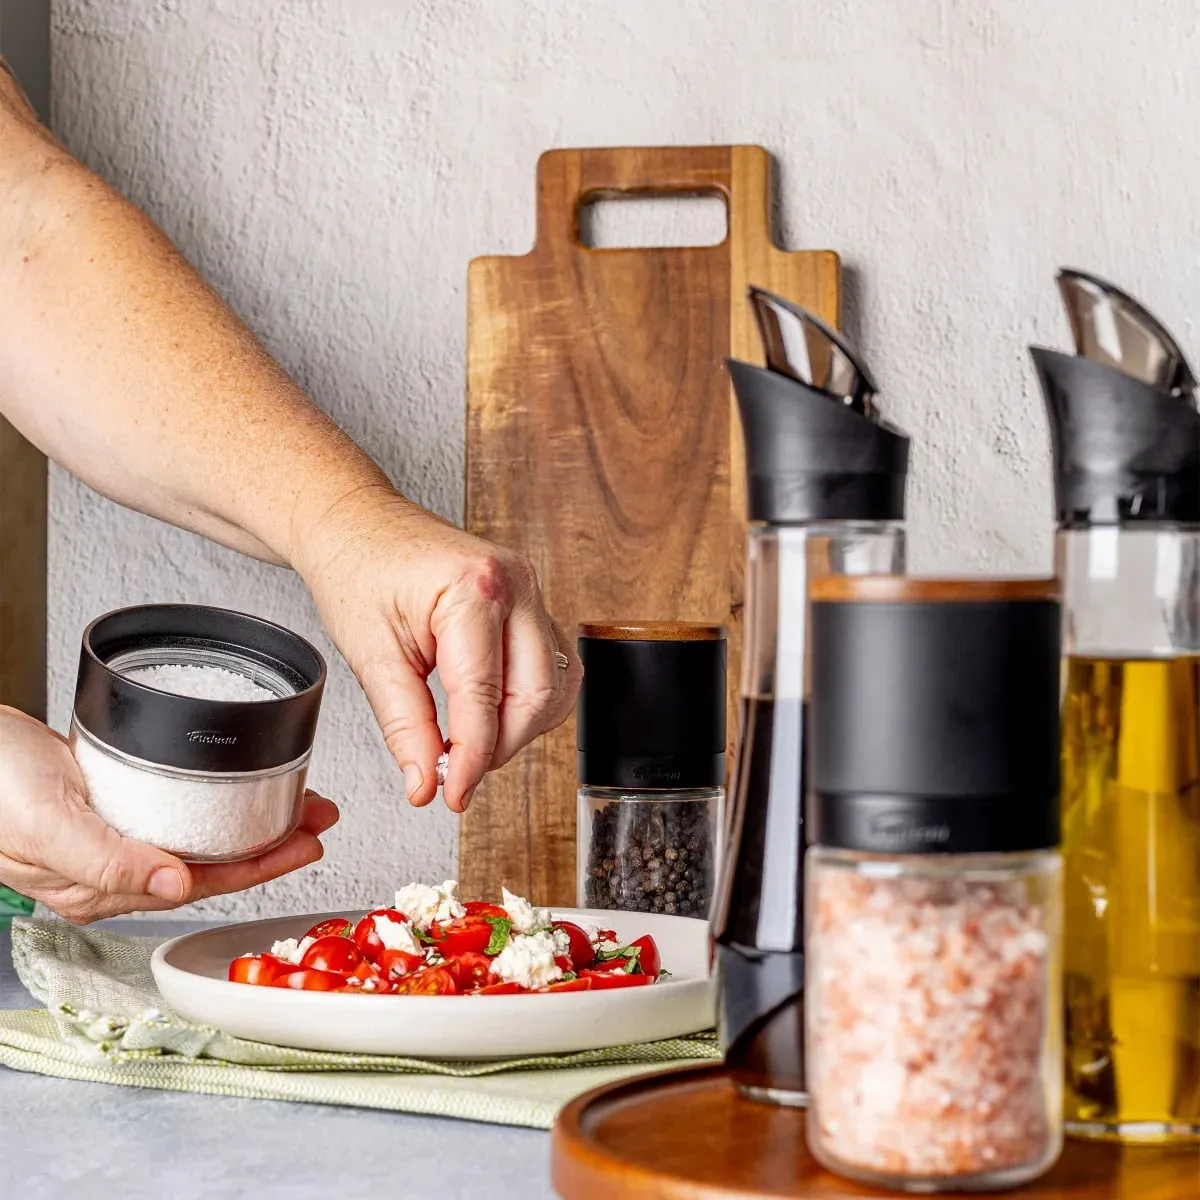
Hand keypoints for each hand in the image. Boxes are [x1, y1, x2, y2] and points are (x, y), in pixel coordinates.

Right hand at [0, 706, 338, 923]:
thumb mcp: (48, 822)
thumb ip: (108, 861)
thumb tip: (178, 884)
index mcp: (101, 885)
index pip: (202, 882)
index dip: (260, 866)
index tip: (307, 844)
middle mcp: (112, 869)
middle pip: (211, 862)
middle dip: (272, 843)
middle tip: (319, 817)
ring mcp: (111, 837)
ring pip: (200, 837)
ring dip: (250, 820)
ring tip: (297, 800)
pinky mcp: (109, 805)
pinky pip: (178, 811)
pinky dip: (217, 802)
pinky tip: (238, 790)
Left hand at [296, 486, 582, 812]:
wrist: (356, 522)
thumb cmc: (357, 569)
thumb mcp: (370, 655)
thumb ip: (404, 724)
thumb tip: (425, 781)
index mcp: (473, 590)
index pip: (484, 698)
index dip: (470, 760)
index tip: (450, 795)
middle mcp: (515, 584)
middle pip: (536, 696)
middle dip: (500, 748)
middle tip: (456, 775)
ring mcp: (530, 589)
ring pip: (556, 685)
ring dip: (521, 728)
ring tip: (473, 745)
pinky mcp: (530, 600)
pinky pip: (552, 664)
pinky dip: (529, 700)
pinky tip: (493, 714)